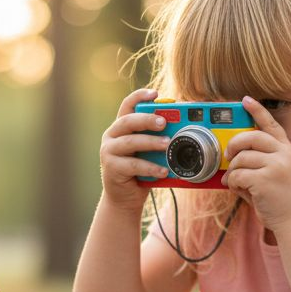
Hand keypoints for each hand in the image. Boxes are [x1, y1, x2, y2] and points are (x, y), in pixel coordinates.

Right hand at [99, 88, 171, 211]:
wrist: (125, 198)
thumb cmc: (140, 171)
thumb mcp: (149, 151)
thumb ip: (157, 138)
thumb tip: (181, 127)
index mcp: (121, 127)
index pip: (127, 105)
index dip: (139, 97)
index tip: (155, 93)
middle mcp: (112, 136)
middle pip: (127, 121)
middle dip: (147, 119)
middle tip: (164, 122)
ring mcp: (109, 152)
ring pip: (130, 142)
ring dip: (151, 142)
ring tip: (167, 144)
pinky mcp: (111, 168)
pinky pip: (133, 165)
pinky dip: (150, 167)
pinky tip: (163, 170)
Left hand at [222, 96, 290, 232]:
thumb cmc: (284, 200)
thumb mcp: (279, 174)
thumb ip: (260, 162)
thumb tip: (232, 161)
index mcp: (287, 150)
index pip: (272, 125)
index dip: (258, 111)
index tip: (246, 100)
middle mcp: (283, 154)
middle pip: (250, 137)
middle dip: (234, 145)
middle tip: (228, 157)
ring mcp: (275, 166)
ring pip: (241, 158)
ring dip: (233, 171)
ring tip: (235, 182)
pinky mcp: (265, 180)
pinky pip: (238, 175)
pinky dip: (233, 184)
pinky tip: (239, 190)